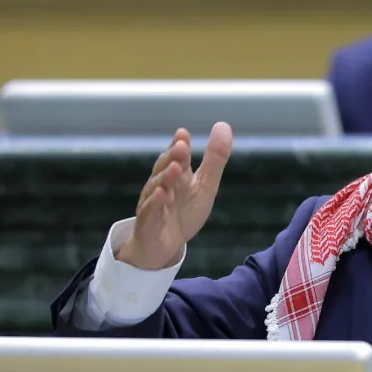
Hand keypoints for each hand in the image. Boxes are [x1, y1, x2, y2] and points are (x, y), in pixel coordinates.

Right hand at [117, 122, 232, 269]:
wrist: (164, 245)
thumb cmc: (184, 212)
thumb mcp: (205, 186)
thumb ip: (214, 159)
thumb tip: (223, 126)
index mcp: (177, 176)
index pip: (176, 157)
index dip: (179, 145)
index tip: (184, 134)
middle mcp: (161, 186)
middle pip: (164, 168)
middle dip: (172, 157)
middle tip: (182, 147)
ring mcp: (153, 204)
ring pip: (156, 188)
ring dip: (165, 177)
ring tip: (175, 168)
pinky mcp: (148, 224)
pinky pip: (150, 212)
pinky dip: (155, 203)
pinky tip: (161, 194)